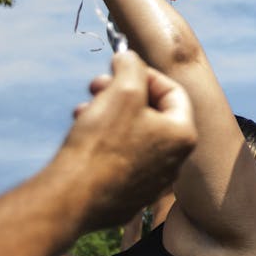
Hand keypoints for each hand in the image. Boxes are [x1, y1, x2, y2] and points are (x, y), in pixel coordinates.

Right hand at [57, 51, 196, 230]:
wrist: (71, 198)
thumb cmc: (101, 142)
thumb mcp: (122, 90)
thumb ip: (132, 67)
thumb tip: (130, 58)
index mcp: (183, 136)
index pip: (173, 92)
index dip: (145, 73)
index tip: (119, 67)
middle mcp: (175, 161)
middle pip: (152, 113)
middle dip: (122, 93)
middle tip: (96, 85)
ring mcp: (152, 182)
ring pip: (132, 135)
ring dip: (108, 114)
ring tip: (82, 109)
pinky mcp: (128, 196)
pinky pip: (120, 159)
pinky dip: (104, 142)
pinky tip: (81, 134)